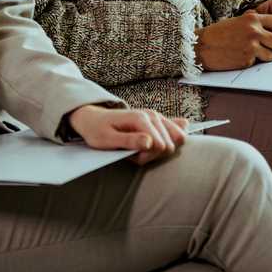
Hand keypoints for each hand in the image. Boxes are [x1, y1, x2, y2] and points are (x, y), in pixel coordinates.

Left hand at [67, 104, 187, 165]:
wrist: (94, 119)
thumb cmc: (98, 130)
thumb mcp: (107, 140)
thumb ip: (129, 141)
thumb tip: (150, 143)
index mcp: (141, 119)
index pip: (159, 145)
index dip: (145, 157)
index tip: (129, 156)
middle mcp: (153, 115)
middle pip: (168, 145)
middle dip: (152, 155)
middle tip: (133, 153)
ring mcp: (157, 117)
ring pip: (176, 139)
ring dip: (159, 150)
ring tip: (141, 148)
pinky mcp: (159, 120)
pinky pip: (178, 130)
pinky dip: (172, 139)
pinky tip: (158, 142)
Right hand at [196, 11, 271, 70]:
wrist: (201, 46)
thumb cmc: (220, 33)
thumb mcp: (239, 21)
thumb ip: (257, 24)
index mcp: (253, 18)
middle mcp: (254, 31)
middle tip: (270, 49)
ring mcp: (250, 46)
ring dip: (266, 57)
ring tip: (254, 54)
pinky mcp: (246, 60)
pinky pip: (259, 63)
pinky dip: (254, 62)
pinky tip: (242, 57)